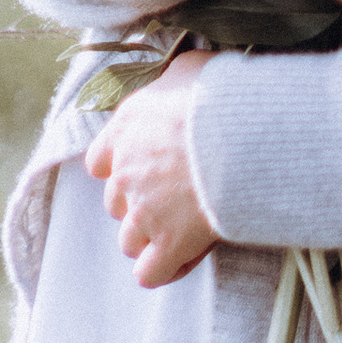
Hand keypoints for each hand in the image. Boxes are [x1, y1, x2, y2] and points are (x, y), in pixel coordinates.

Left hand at [85, 54, 214, 284]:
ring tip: (182, 228)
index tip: (147, 167)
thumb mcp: (189, 68)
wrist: (242, 134)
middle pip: (116, 205)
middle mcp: (125, 175)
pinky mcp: (170, 244)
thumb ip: (172, 78)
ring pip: (129, 241)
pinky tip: (183, 257)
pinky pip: (150, 273)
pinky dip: (164, 269)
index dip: (120, 169)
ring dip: (151, 238)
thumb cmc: (220, 96)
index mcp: (124, 131)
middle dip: (140, 205)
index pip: (99, 162)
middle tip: (175, 198)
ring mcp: (145, 213)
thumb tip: (180, 76)